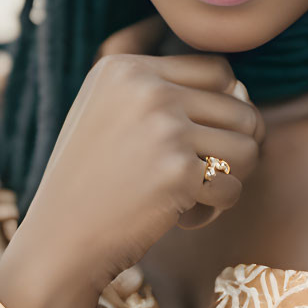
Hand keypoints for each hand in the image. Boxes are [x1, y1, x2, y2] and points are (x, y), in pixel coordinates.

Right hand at [12, 15, 264, 293]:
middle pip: (240, 107)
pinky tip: (187, 214)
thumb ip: (159, 86)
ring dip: (233, 175)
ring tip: (200, 190)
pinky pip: (233, 187)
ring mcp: (164, 128)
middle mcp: (146, 88)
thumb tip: (241, 86)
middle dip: (234, 144)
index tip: (204, 134)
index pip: (218, 70)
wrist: (59, 240)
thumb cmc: (91, 178)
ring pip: (248, 145)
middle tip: (209, 169)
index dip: (223, 105)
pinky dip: (217, 207)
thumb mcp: (105, 107)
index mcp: (125, 66)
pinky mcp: (178, 173)